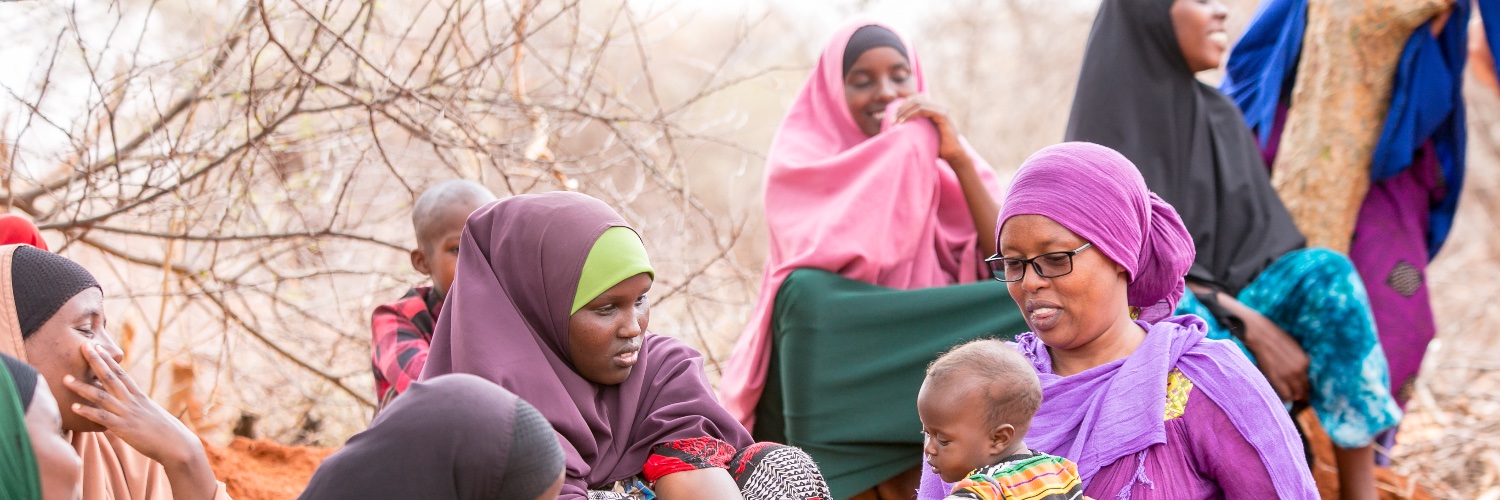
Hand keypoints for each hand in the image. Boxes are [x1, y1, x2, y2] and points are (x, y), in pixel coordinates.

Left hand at [63, 343, 203, 468]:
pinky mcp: (124, 428)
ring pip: (101, 396)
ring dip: (82, 387)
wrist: (177, 444)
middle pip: (110, 377)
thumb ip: (136, 407)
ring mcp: (127, 413)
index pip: (120, 373)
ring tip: (65, 378)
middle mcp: (132, 401)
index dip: (107, 359)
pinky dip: (87, 412)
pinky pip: (102, 418)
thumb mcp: (150, 413)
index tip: (97, 346)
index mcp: (138, 396)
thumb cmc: (165, 431)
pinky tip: (73, 407)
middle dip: (96, 361)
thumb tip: (128, 405)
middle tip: (83, 346)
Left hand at [894, 96, 965, 165]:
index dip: (903, 105)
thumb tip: (897, 126)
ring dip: (904, 111)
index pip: (915, 99)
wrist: (953, 155)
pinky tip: (903, 122)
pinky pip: (923, 110)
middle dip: (902, 108)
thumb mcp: (923, 134)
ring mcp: (941, 110)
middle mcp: (938, 107)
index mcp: (933, 109)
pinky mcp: (943, 115)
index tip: (894, 116)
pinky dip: (911, 114)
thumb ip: (915, 126)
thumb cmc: (937, 148)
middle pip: (915, 99)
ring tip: (896, 121)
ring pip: (918, 103)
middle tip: (892, 120)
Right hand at [1231, 302, 1310, 402]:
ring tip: (1286, 395)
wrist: (1259, 334)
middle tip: (1294, 397)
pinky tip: (1279, 394)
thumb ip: (1299, 362)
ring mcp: (1287, 375)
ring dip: (1291, 397)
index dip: (1303, 388)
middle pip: (1303, 391)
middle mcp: (1299, 370)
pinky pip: (1285, 395)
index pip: (1308, 383)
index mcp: (1305, 362)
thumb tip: (1299, 374)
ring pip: (1295, 395)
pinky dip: (1284, 397)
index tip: (1298, 391)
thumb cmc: (1274, 339)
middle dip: (1299, 395)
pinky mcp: (1275, 378)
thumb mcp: (1294, 349)